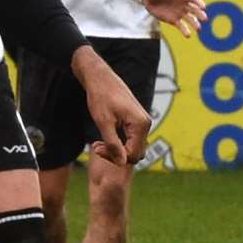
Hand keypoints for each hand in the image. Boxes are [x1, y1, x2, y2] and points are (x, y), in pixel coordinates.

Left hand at [70, 45, 150, 165]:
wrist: (100, 78)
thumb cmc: (100, 97)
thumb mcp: (103, 122)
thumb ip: (113, 144)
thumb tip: (122, 163)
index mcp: (141, 124)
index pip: (132, 154)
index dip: (114, 157)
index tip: (96, 149)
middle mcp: (146, 124)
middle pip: (135, 153)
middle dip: (116, 155)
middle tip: (96, 147)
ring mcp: (142, 123)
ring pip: (132, 147)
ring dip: (115, 149)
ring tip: (96, 144)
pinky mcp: (136, 121)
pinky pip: (130, 140)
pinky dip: (118, 142)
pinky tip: (102, 139)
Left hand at [141, 0, 206, 37]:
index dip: (199, 2)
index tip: (203, 7)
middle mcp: (184, 5)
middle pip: (195, 10)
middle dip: (200, 15)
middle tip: (205, 19)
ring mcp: (180, 13)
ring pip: (190, 19)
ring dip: (195, 24)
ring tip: (199, 30)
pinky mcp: (174, 20)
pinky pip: (181, 26)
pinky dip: (185, 31)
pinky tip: (188, 36)